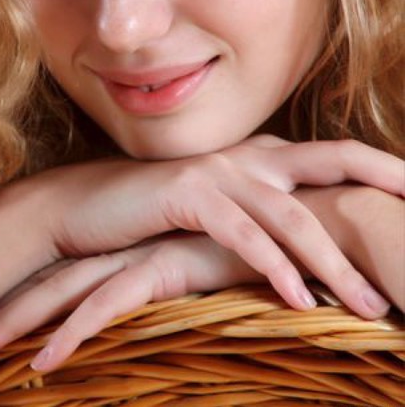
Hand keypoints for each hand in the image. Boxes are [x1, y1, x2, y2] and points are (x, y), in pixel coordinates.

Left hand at [0, 232, 257, 368]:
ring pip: (64, 290)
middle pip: (51, 277)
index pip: (65, 270)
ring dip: (17, 322)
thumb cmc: (252, 239)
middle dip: (5, 309)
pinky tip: (44, 365)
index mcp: (130, 242)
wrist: (292, 209)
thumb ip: (178, 272)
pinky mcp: (163, 264)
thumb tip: (155, 292)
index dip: (25, 294)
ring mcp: (140, 251)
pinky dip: (74, 336)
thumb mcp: (204, 260)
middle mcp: (126, 243)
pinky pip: (108, 305)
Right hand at [39, 136, 401, 306]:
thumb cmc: (161, 214)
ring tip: (370, 306)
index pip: (335, 158)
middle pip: (332, 162)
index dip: (381, 168)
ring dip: (334, 261)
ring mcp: (220, 171)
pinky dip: (273, 266)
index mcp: (263, 156)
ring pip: (293, 212)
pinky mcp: (187, 194)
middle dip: (383, 181)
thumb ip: (264, 216)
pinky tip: (298, 299)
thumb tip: (312, 248)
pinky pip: (242, 233)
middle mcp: (250, 155)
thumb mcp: (222, 210)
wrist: (86, 204)